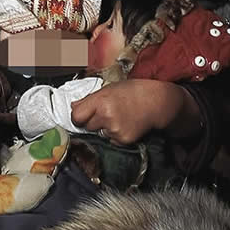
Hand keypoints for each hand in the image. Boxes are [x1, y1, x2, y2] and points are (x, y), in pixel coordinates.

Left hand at [70, 79, 200, 144]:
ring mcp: (115, 129)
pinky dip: (116, 135)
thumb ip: (89, 99)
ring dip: (105, 128)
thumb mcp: (109, 89)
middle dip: (93, 121)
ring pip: (100, 134)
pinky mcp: (123, 140)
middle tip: (107, 113)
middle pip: (87, 126)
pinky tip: (126, 124)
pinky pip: (111, 141)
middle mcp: (106, 116)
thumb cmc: (133, 92)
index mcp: (100, 101)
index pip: (76, 116)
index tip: (82, 115)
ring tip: (119, 117)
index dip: (78, 116)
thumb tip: (72, 107)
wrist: (157, 102)